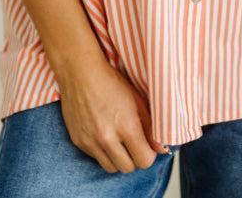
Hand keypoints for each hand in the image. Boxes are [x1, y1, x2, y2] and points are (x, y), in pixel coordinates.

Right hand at [56, 55, 169, 172]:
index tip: (147, 145)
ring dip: (118, 159)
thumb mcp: (137, 100)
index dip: (149, 155)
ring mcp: (91, 142)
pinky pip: (95, 158)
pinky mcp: (78, 142)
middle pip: (128, 168)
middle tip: (134, 143)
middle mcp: (107, 138)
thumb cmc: (111, 82)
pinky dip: (103, 153)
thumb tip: (162, 149)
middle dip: (134, 158)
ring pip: (111, 168)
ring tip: (119, 141)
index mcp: (126, 126)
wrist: (80, 72)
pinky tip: (104, 135)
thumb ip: (151, 127)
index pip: (144, 161)